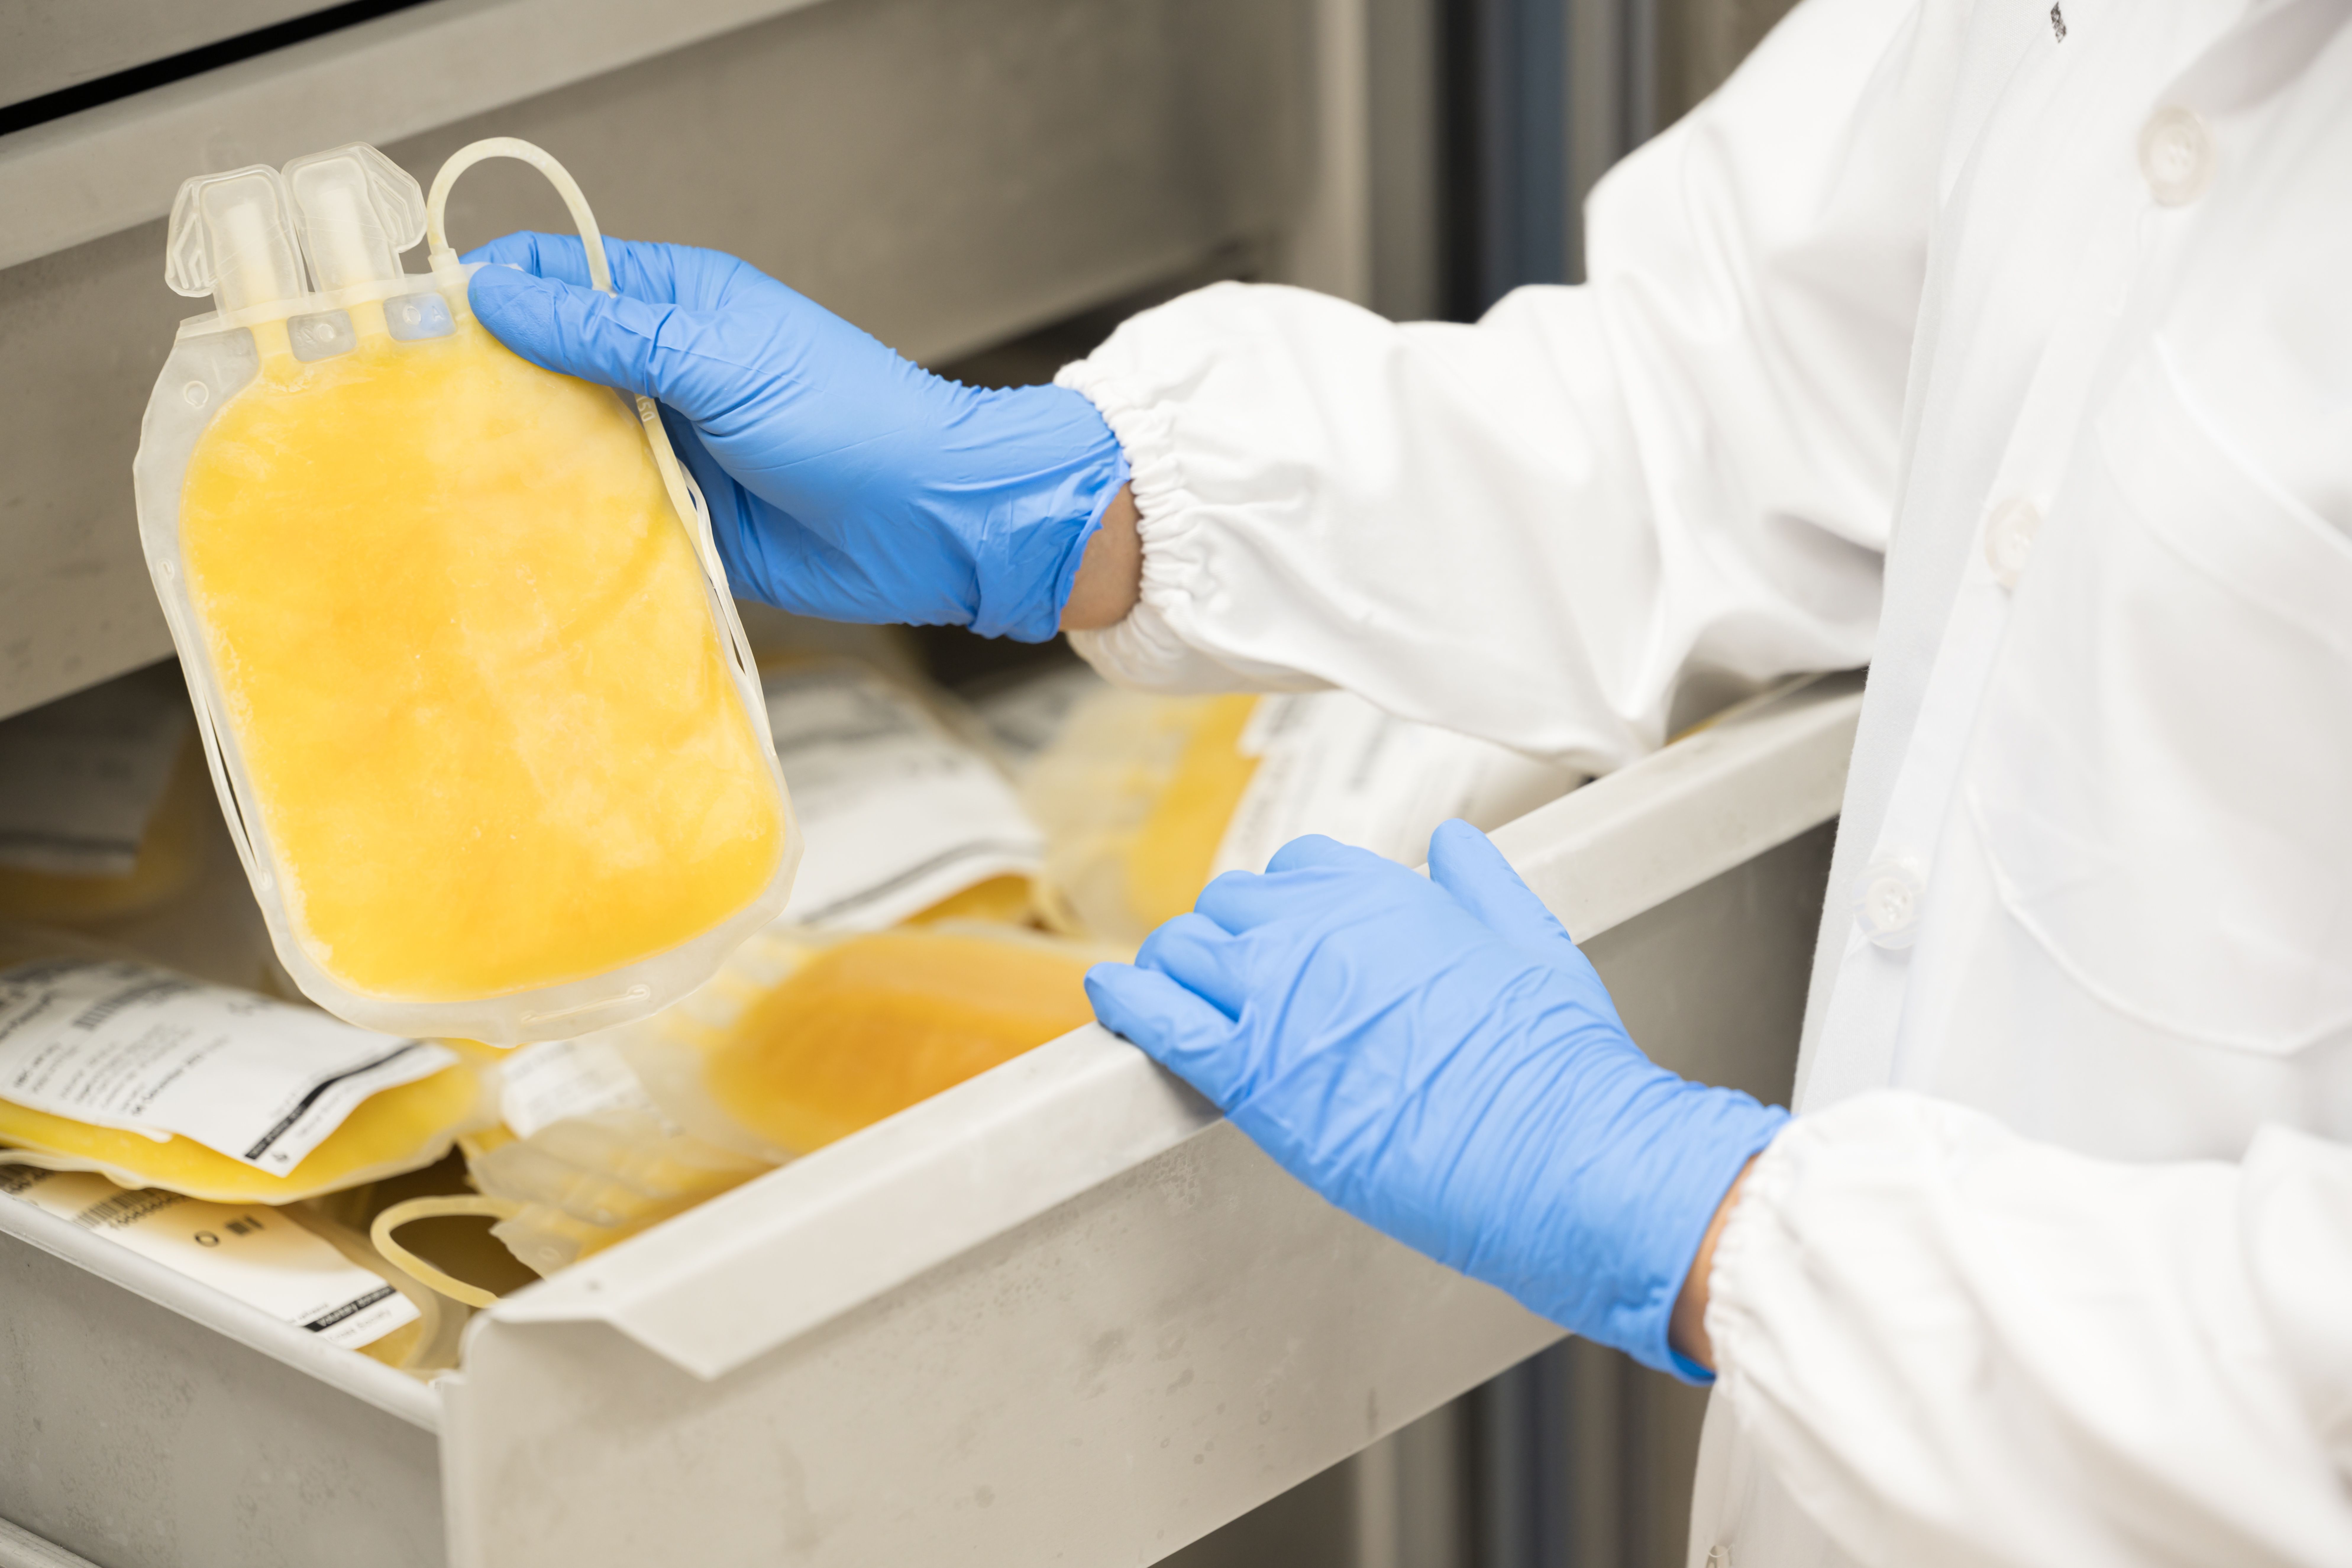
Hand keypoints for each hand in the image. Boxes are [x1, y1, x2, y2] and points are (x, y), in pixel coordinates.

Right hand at [464, 234, 1128, 639]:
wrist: (931, 522)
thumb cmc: (851, 421)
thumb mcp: (721, 360)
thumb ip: (611, 333)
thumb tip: (497, 296)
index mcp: (673, 306)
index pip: (551, 277)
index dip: (483, 293)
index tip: (410, 328)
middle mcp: (660, 373)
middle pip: (543, 368)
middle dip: (482, 388)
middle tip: (400, 418)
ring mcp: (666, 447)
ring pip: (562, 447)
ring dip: (513, 463)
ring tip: (430, 481)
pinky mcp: (678, 519)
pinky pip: (602, 517)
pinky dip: (562, 525)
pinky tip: (504, 539)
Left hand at [1085, 821, 1787, 1377]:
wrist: (1551, 1146)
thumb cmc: (1551, 1059)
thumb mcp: (1529, 940)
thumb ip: (1481, 882)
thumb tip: (1453, 840)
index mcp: (1381, 894)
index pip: (1299, 867)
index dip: (1289, 902)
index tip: (1290, 933)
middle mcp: (1316, 931)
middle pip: (1231, 906)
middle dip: (1229, 935)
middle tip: (1235, 977)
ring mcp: (1274, 999)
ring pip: (1183, 952)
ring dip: (1176, 968)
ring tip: (1173, 993)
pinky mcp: (1249, 1075)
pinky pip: (1156, 1018)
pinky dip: (1124, 1001)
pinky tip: (1108, 996)